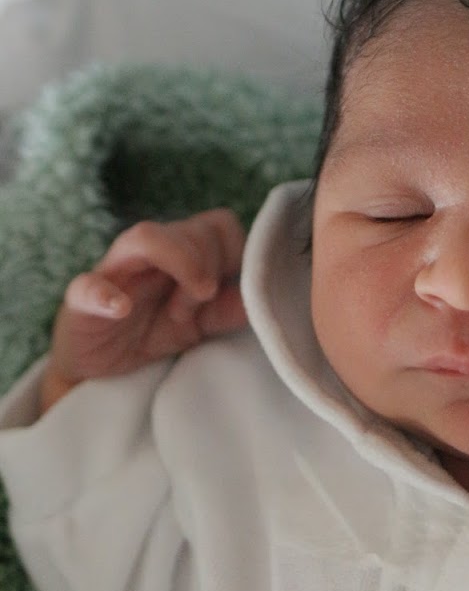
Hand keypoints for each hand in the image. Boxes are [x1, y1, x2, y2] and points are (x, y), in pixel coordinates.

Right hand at [42, 209, 247, 409]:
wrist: (98, 366)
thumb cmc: (150, 331)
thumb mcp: (199, 325)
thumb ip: (228, 310)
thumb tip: (264, 298)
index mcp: (180, 251)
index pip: (219, 224)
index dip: (234, 252)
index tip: (227, 288)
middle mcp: (148, 251)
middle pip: (191, 229)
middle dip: (207, 267)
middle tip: (197, 307)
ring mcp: (114, 271)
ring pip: (144, 237)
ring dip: (176, 264)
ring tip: (182, 309)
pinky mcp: (82, 299)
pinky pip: (88, 286)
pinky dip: (105, 294)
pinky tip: (122, 308)